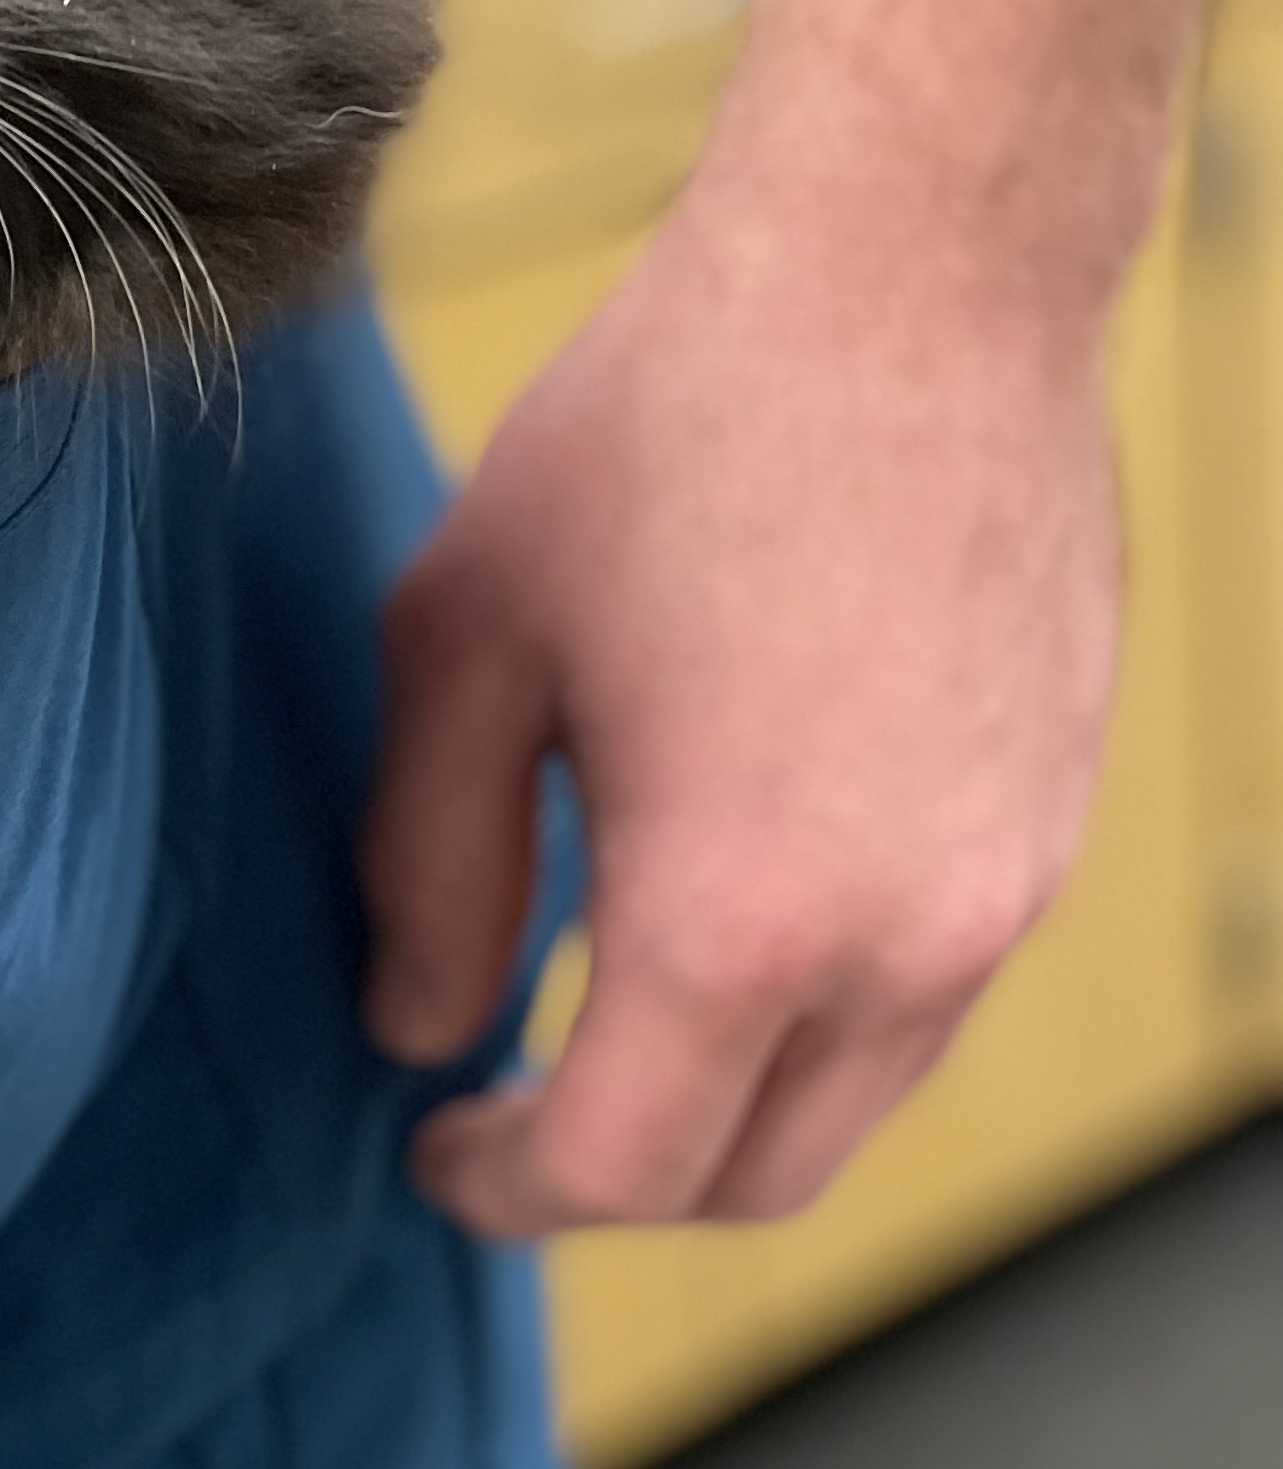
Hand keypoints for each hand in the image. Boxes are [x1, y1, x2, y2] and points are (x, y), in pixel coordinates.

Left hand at [360, 160, 1122, 1233]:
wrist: (905, 280)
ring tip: (605, 1001)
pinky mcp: (1052, 819)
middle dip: (619, 1174)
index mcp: (736, 920)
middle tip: (507, 1106)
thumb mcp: (468, 637)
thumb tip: (415, 1021)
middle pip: (755, 1179)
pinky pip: (929, 983)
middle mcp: (903, 939)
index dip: (502, 1187)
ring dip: (729, 1088)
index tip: (434, 1149)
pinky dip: (821, 999)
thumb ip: (427, 862)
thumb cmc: (669, 430)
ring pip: (857, 1091)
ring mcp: (1005, 887)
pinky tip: (732, 889)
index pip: (618, 1173)